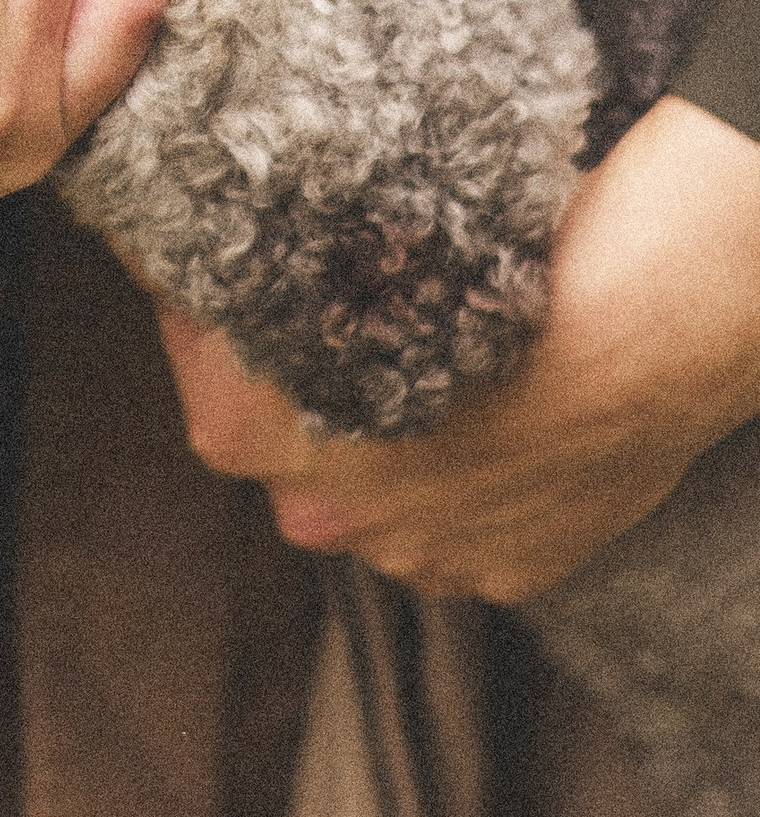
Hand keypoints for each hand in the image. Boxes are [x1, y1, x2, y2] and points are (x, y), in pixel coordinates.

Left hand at [156, 94, 759, 599]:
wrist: (626, 331)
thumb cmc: (481, 266)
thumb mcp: (336, 246)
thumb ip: (259, 280)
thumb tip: (192, 242)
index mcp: (247, 430)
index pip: (198, 365)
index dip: (213, 317)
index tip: (235, 280)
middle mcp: (315, 511)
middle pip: (289, 454)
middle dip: (309, 407)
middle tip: (365, 334)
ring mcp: (407, 552)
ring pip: (380, 503)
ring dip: (398, 458)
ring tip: (457, 383)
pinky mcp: (495, 573)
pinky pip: (464, 537)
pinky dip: (478, 495)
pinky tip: (510, 435)